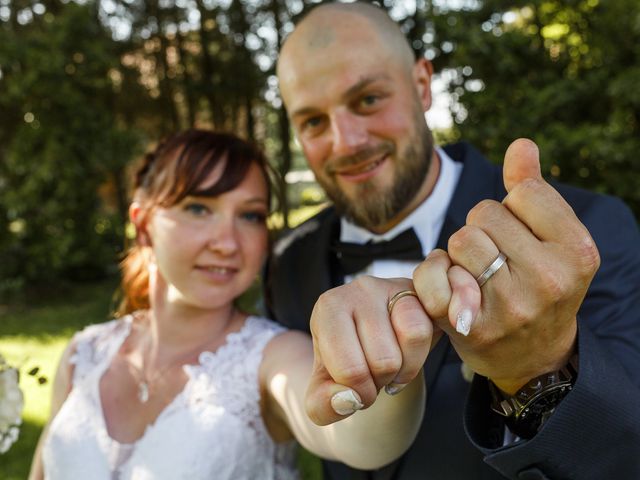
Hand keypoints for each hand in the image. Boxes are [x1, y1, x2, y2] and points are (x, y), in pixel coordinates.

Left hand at [305, 276, 440, 424]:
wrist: (368, 342)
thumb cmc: (345, 362)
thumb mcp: (324, 389)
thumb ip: (322, 405)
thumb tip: (347, 401)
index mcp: (328, 309)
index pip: (350, 369)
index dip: (360, 394)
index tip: (356, 390)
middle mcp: (357, 289)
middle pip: (384, 359)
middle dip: (382, 381)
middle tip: (373, 374)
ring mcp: (390, 286)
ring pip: (412, 338)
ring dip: (405, 368)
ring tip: (389, 366)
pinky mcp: (418, 291)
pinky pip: (428, 327)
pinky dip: (420, 356)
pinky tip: (406, 356)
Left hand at [413, 139, 599, 393]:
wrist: (533, 355)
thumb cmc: (539, 284)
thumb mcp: (551, 240)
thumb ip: (534, 190)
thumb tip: (521, 144)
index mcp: (577, 250)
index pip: (523, 191)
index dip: (513, 208)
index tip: (520, 236)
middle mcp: (549, 279)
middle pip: (484, 213)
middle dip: (482, 230)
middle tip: (496, 258)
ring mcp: (510, 305)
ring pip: (459, 240)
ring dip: (459, 252)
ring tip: (476, 272)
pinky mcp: (472, 325)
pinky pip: (433, 273)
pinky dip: (434, 274)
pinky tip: (451, 288)